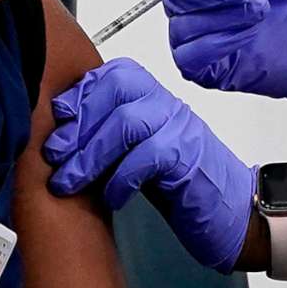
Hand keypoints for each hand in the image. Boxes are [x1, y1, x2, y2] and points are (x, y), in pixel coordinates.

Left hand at [42, 60, 254, 271]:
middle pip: (116, 91)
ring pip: (126, 123)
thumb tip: (58, 135)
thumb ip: (108, 135)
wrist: (232, 212)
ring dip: (90, 156)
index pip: (111, 75)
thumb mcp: (136, 152)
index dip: (79, 95)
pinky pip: (147, 158)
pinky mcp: (189, 159)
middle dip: (78, 125)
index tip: (55, 121)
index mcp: (154, 96)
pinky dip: (120, 179)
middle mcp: (168, 104)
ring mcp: (181, 128)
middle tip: (54, 157)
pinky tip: (112, 197)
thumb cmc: (180, 184)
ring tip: (69, 182)